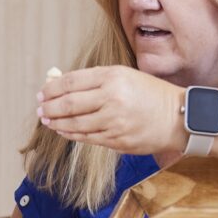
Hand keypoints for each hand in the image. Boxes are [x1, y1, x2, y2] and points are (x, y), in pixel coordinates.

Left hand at [37, 65, 185, 154]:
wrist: (177, 118)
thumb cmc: (150, 94)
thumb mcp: (125, 76)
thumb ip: (95, 80)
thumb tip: (61, 85)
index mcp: (113, 77)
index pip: (71, 82)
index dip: (52, 89)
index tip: (42, 93)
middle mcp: (112, 98)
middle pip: (69, 104)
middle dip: (49, 107)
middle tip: (40, 109)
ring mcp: (114, 122)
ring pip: (75, 124)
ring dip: (57, 123)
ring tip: (48, 121)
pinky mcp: (117, 141)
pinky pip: (87, 138)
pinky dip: (72, 134)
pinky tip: (64, 131)